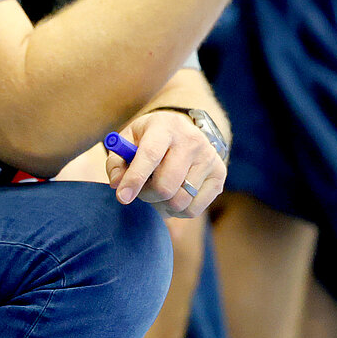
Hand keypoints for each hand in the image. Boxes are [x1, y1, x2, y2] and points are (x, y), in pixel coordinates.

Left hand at [103, 109, 223, 217]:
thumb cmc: (149, 139)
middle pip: (165, 186)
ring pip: (180, 201)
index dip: (135, 179)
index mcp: (165, 126)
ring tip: (158, 191)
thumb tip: (117, 184)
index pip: (150, 155)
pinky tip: (173, 196)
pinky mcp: (219, 175)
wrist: (184, 131)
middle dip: (147, 195)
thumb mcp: (129, 140)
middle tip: (142, 190)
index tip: (122, 197)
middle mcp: (191, 140)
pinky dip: (178, 211)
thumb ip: (117, 161)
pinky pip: (194, 209)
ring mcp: (209, 158)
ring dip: (162, 204)